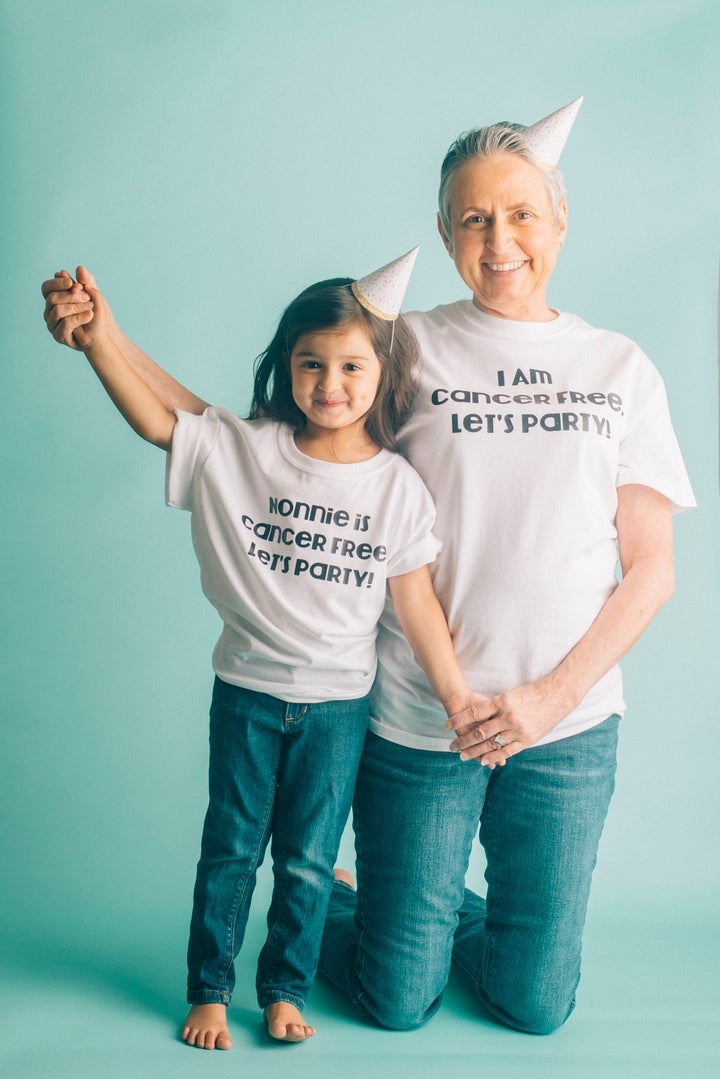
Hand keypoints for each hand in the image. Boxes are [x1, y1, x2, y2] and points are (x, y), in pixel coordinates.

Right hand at [41, 266, 109, 349]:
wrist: (102, 334)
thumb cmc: (96, 313)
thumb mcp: (92, 294)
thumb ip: (86, 281)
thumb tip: (80, 268)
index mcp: (53, 299)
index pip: (46, 288)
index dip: (57, 283)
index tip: (74, 283)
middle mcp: (49, 311)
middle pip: (52, 298)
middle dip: (71, 296)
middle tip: (87, 297)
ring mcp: (52, 324)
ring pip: (58, 310)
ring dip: (77, 307)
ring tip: (91, 307)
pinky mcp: (59, 336)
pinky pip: (66, 323)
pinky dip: (79, 318)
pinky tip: (90, 315)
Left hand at [445, 676, 570, 766]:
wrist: (555, 697)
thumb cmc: (529, 694)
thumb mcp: (509, 695)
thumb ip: (494, 706)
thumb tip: (476, 716)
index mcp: (502, 702)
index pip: (474, 713)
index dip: (458, 720)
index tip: (446, 725)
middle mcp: (508, 717)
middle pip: (480, 732)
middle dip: (463, 741)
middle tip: (451, 747)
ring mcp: (518, 730)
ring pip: (491, 744)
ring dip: (475, 752)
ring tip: (463, 756)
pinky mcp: (526, 740)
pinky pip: (507, 751)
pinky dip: (494, 757)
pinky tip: (483, 761)